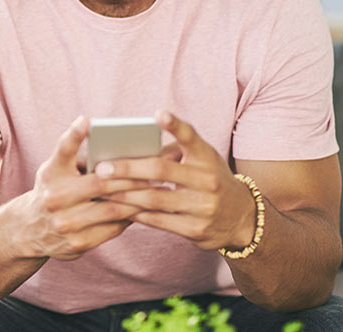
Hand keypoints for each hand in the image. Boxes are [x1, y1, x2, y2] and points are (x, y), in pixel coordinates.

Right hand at [17, 116, 150, 260]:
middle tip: (159, 165)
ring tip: (160, 188)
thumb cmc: (54, 188)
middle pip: (101, 182)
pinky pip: (113, 228)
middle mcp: (54, 197)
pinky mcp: (78, 243)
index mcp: (51, 173)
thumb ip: (79, 157)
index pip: (62, 150)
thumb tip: (120, 144)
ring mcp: (65, 223)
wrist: (30, 230)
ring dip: (139, 197)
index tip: (86, 120)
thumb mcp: (57, 169)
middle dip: (133, 174)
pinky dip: (131, 217)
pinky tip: (146, 208)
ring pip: (112, 208)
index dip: (74, 135)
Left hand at [97, 111, 256, 251]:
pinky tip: (118, 208)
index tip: (159, 114)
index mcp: (207, 157)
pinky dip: (136, 213)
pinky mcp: (196, 229)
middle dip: (127, 168)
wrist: (241, 218)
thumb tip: (130, 151)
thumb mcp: (201, 160)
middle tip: (101, 168)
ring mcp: (203, 206)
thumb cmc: (209, 179)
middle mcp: (207, 180)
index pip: (191, 137)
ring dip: (123, 194)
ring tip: (101, 189)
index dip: (175, 125)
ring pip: (154, 198)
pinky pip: (158, 220)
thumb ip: (173, 152)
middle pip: (161, 170)